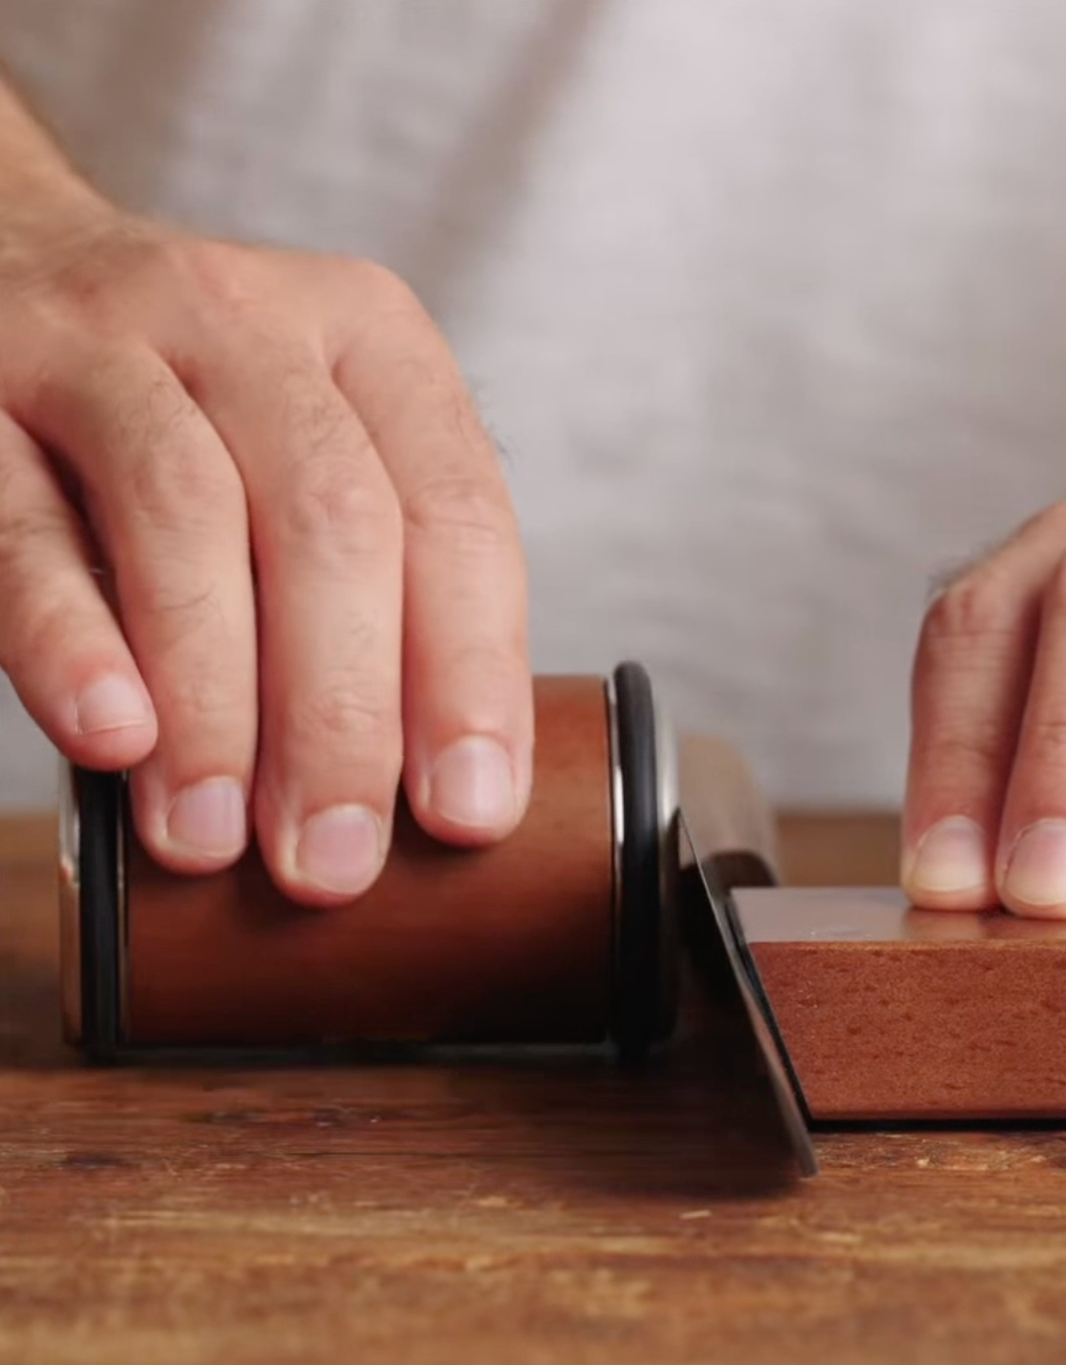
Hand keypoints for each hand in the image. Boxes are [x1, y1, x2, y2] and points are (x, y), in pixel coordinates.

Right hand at [0, 192, 531, 904]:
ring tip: (214, 838)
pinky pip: (23, 523)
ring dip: (214, 700)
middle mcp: (251, 324)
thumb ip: (383, 584)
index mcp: (373, 342)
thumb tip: (438, 792)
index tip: (468, 811)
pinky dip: (73, 638)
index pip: (457, 515)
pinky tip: (115, 738)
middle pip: (334, 522)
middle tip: (333, 861)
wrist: (5, 256)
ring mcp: (104, 344)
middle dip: (342, 716)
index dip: (473, 673)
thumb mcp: (319, 453)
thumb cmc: (201, 412)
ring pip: (186, 515)